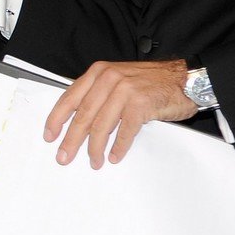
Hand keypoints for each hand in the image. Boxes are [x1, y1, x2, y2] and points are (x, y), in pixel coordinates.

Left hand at [44, 60, 198, 168]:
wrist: (184, 79)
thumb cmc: (149, 82)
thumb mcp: (117, 79)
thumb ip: (97, 93)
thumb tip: (75, 118)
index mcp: (98, 73)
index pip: (69, 98)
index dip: (56, 119)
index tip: (49, 135)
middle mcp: (108, 79)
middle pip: (83, 115)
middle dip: (71, 139)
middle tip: (64, 156)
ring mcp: (125, 91)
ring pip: (101, 126)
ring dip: (94, 148)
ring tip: (93, 161)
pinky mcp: (141, 104)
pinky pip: (124, 131)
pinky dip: (118, 147)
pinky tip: (114, 156)